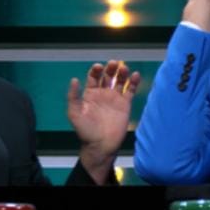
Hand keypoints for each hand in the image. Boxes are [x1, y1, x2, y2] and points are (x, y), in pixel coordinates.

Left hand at [67, 60, 141, 184]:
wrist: (100, 145)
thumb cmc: (86, 131)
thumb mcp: (74, 113)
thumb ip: (73, 97)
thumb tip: (74, 79)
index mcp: (90, 94)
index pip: (93, 77)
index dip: (96, 70)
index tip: (99, 67)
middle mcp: (103, 94)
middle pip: (107, 76)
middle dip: (110, 68)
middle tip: (113, 63)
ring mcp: (115, 98)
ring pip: (120, 81)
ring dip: (122, 73)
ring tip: (124, 68)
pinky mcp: (125, 104)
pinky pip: (130, 90)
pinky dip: (134, 82)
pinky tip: (136, 75)